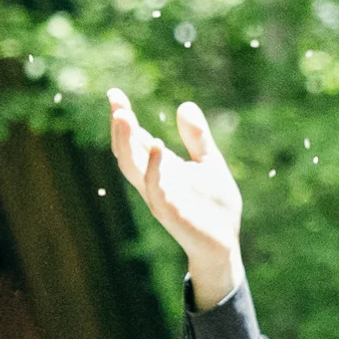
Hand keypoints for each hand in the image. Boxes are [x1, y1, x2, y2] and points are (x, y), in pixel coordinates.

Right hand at [102, 90, 247, 311]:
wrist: (225, 244)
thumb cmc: (214, 208)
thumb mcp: (209, 163)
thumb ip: (196, 138)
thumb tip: (184, 105)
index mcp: (159, 168)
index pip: (134, 140)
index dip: (122, 118)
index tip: (114, 94)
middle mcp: (152, 181)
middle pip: (126, 152)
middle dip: (119, 128)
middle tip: (116, 104)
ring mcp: (158, 197)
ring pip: (132, 168)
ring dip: (125, 143)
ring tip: (124, 116)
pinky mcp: (171, 213)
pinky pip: (156, 190)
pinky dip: (153, 168)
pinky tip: (157, 147)